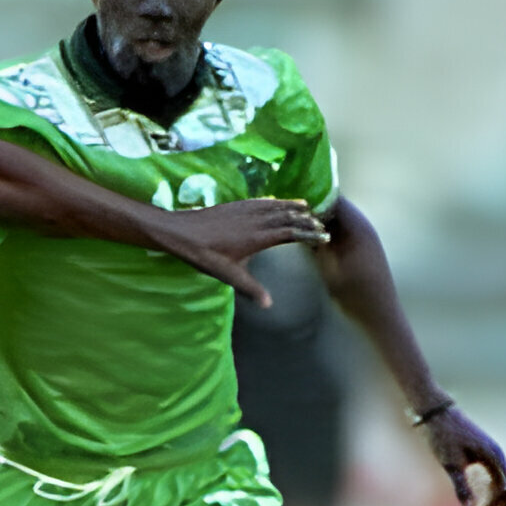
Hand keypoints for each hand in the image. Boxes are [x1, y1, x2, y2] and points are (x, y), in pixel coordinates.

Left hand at [148, 199, 328, 304]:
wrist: (181, 232)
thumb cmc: (205, 255)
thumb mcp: (229, 275)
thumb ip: (250, 289)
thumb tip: (269, 304)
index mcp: (259, 237)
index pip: (292, 232)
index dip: (309, 233)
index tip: (324, 236)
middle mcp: (257, 220)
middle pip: (287, 217)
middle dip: (305, 219)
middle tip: (319, 222)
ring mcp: (246, 210)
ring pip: (275, 206)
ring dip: (291, 206)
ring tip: (305, 206)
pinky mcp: (235, 205)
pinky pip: (260, 201)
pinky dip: (273, 201)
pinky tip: (275, 201)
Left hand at [418, 404, 505, 505]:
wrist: (434, 410)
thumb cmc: (441, 434)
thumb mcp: (449, 463)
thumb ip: (461, 488)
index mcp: (494, 456)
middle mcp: (496, 454)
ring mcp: (490, 452)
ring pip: (500, 481)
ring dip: (494, 500)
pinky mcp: (481, 452)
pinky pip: (491, 475)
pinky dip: (487, 490)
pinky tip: (478, 501)